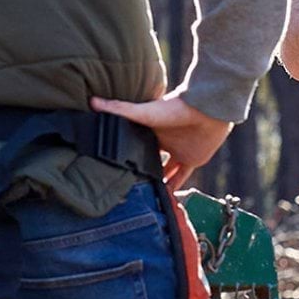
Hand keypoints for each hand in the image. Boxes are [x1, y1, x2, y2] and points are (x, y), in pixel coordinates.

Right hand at [91, 90, 230, 189]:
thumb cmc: (174, 108)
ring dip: (158, 181)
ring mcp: (178, 151)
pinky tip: (167, 197)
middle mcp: (163, 142)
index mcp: (150, 131)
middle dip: (142, 171)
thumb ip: (118, 109)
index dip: (127, 157)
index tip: (114, 171)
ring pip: (166, 171)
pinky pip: (182, 176)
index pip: (135, 146)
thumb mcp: (142, 112)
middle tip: (129, 188)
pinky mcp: (192, 159)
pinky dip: (176, 186)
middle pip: (150, 160)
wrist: (206, 111)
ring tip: (145, 196)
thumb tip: (92, 101)